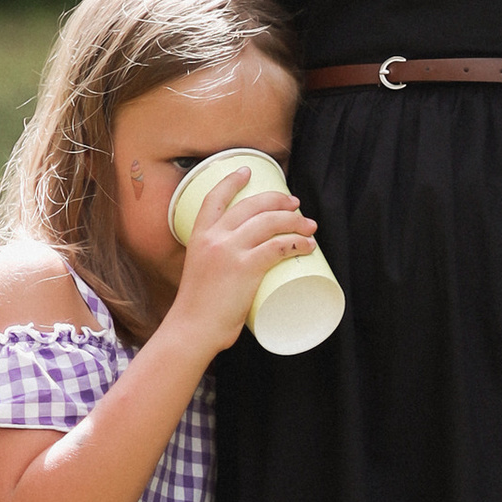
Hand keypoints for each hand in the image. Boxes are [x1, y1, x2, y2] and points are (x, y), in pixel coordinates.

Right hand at [167, 172, 318, 359]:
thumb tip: (240, 263)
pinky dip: (298, 243)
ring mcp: (230, 251)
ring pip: (270, 222)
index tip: (248, 171)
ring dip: (295, 221)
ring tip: (309, 226)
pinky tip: (308, 245)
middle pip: (252, 206)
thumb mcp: (199, 272)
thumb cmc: (197, 310)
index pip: (215, 197)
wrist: (192, 330)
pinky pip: (279, 246)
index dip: (233, 180)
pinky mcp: (246, 268)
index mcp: (199, 236)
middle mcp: (214, 238)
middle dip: (278, 200)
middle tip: (294, 204)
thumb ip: (215, 261)